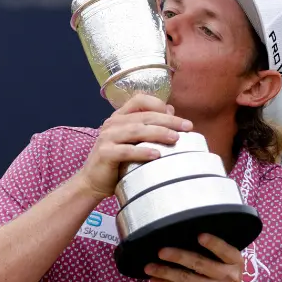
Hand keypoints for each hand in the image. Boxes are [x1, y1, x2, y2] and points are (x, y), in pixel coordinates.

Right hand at [77, 94, 192, 199]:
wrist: (93, 181)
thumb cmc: (117, 161)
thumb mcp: (133, 141)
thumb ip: (147, 126)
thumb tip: (170, 111)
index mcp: (119, 117)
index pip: (139, 100)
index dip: (159, 104)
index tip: (177, 116)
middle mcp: (112, 124)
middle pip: (143, 116)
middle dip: (168, 120)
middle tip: (187, 127)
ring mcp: (107, 138)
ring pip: (136, 130)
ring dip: (158, 133)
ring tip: (176, 138)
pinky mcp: (105, 153)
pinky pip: (126, 151)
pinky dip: (143, 151)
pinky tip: (157, 155)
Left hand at [146, 234, 254, 281]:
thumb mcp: (227, 269)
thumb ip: (213, 256)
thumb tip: (178, 239)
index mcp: (235, 263)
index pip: (226, 251)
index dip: (214, 243)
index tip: (199, 236)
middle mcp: (228, 277)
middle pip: (199, 264)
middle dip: (178, 256)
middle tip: (161, 251)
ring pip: (185, 278)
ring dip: (164, 271)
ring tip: (149, 267)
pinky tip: (154, 279)